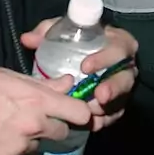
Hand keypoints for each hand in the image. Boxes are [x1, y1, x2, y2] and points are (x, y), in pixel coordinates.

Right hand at [0, 67, 92, 154]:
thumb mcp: (7, 77)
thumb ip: (41, 84)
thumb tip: (66, 83)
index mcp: (37, 100)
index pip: (79, 113)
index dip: (79, 113)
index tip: (75, 113)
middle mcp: (34, 126)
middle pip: (60, 132)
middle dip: (51, 127)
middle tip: (32, 120)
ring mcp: (19, 148)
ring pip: (34, 146)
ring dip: (26, 140)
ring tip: (1, 128)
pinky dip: (6, 153)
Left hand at [20, 22, 138, 130]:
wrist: (84, 57)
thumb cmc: (75, 41)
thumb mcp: (62, 31)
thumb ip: (47, 31)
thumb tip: (27, 39)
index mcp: (117, 42)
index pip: (119, 47)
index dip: (106, 58)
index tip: (85, 67)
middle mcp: (124, 64)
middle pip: (126, 77)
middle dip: (114, 87)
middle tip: (99, 96)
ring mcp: (122, 85)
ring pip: (122, 98)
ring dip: (108, 107)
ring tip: (90, 113)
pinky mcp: (118, 102)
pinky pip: (116, 113)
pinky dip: (105, 119)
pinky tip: (92, 123)